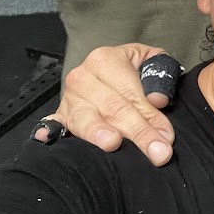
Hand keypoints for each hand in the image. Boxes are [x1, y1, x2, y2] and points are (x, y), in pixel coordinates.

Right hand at [33, 43, 179, 165]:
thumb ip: (161, 75)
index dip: (151, 115)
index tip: (167, 136)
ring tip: (112, 144)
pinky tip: (46, 138)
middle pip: (113, 108)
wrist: (108, 69)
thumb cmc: (133, 69)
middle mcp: (83, 78)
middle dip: (137, 132)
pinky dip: (49, 131)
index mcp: (105, 60)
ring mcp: (69, 99)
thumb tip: (158, 99)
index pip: (131, 92)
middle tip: (157, 153)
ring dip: (99, 133)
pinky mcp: (60, 116)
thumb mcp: (151, 61)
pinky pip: (53, 125)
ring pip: (86, 120)